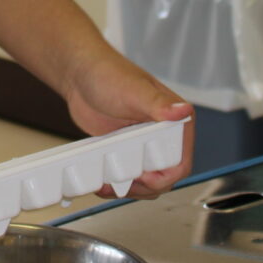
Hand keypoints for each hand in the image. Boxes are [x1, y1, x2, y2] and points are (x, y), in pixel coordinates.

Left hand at [63, 47, 193, 199]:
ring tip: (107, 185)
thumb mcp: (133, 91)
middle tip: (120, 184)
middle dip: (143, 187)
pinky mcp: (128, 149)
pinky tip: (102, 182)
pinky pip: (129, 175)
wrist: (79, 74)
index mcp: (176, 120)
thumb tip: (183, 111)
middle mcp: (164, 134)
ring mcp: (145, 144)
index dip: (163, 177)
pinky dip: (117, 183)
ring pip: (147, 181)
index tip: (142, 178)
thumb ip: (158, 103)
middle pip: (165, 177)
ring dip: (129, 189)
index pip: (180, 162)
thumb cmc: (107, 74)